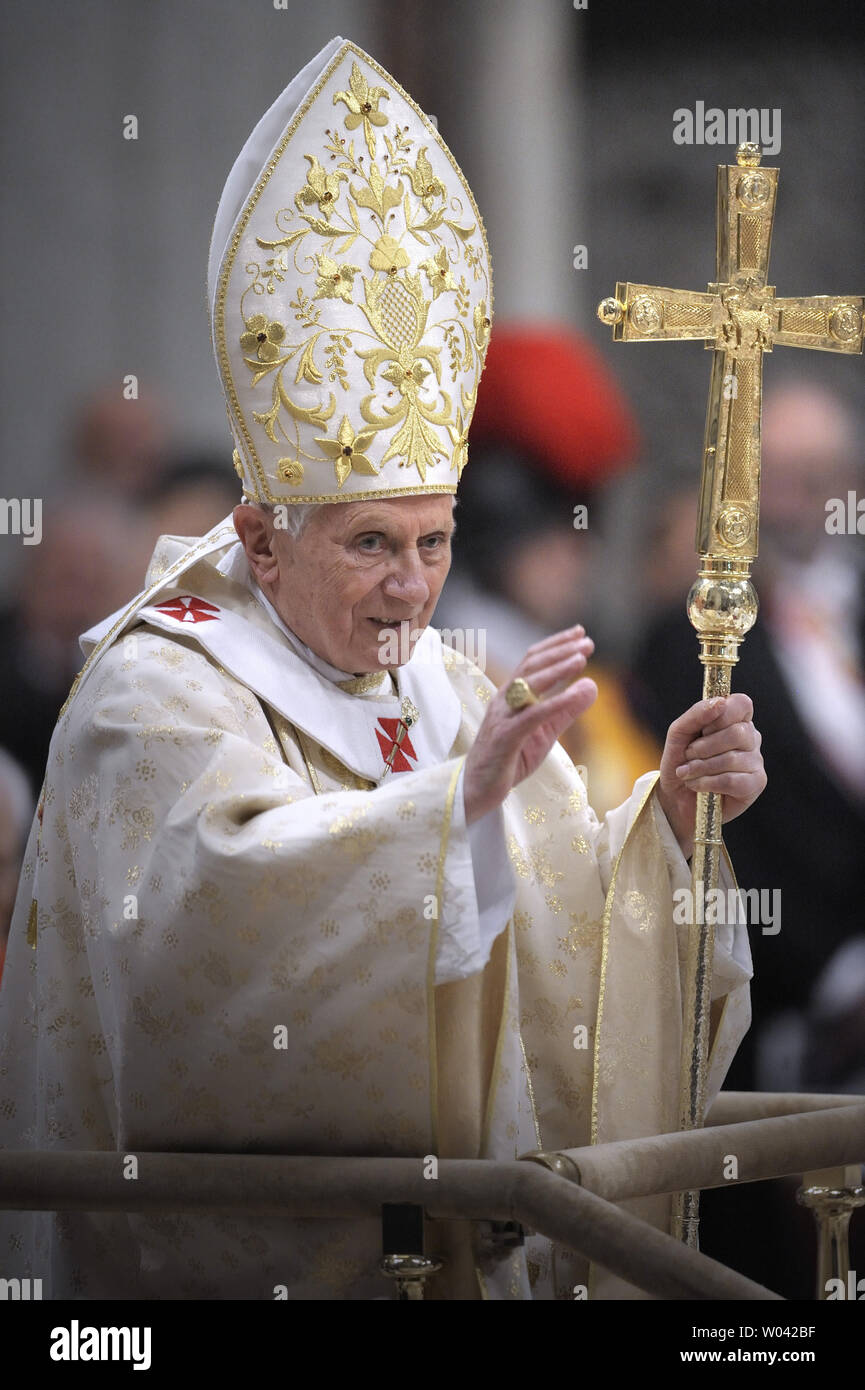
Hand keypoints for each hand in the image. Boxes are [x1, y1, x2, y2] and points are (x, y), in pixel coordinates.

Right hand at [464, 626, 597, 824]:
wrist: (476, 789)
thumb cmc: (509, 759)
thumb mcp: (545, 733)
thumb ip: (567, 710)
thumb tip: (592, 685)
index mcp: (511, 696)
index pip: (533, 661)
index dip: (556, 645)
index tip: (581, 634)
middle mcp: (504, 700)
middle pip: (532, 666)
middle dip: (561, 651)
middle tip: (587, 641)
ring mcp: (503, 717)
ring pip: (529, 684)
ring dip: (557, 669)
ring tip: (581, 658)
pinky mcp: (506, 737)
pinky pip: (533, 715)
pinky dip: (556, 702)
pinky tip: (575, 694)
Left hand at [657, 693, 766, 858]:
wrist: (674, 796)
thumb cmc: (680, 761)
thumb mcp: (679, 733)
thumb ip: (696, 714)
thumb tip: (720, 702)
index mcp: (735, 719)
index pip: (742, 704)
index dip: (720, 716)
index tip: (703, 729)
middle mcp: (751, 738)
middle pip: (737, 733)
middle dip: (704, 747)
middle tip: (689, 755)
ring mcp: (756, 761)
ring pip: (732, 759)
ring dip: (700, 767)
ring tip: (687, 773)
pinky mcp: (755, 784)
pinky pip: (732, 780)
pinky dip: (707, 783)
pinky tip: (696, 785)